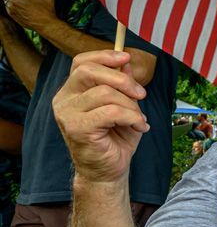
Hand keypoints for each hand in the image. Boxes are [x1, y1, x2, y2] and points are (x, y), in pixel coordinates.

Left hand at [0, 0, 56, 33]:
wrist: (46, 26)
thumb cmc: (47, 13)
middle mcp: (15, 2)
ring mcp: (13, 9)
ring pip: (7, 1)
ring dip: (12, 2)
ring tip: (23, 5)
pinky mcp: (13, 16)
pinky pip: (8, 9)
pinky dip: (13, 8)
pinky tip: (22, 10)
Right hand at [52, 49, 149, 183]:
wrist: (108, 170)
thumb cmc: (115, 139)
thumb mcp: (124, 106)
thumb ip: (122, 85)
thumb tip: (126, 63)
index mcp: (72, 91)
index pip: (81, 63)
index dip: (104, 56)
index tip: (127, 57)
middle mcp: (64, 99)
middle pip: (90, 72)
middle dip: (122, 80)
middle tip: (142, 94)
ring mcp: (67, 113)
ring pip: (105, 93)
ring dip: (131, 106)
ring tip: (139, 119)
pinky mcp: (77, 128)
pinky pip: (111, 112)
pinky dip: (131, 117)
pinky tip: (139, 127)